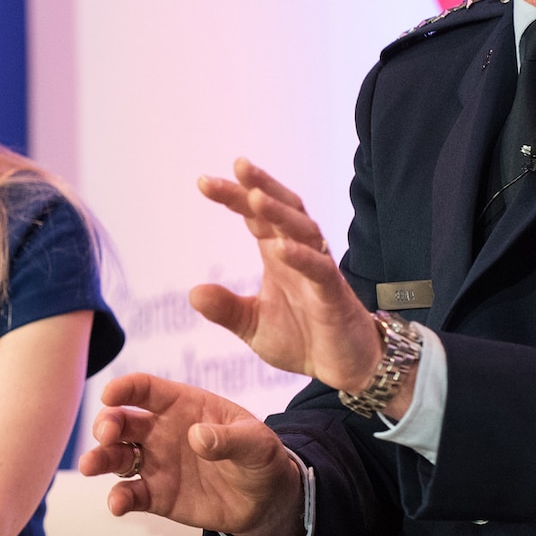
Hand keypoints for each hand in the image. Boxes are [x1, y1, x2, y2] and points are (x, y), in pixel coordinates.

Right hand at [78, 373, 305, 535]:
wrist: (266, 500)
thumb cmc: (260, 457)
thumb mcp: (257, 443)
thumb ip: (229, 438)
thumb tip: (196, 436)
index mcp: (183, 405)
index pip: (146, 389)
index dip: (125, 387)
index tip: (109, 395)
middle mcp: (161, 430)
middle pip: (122, 420)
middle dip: (107, 423)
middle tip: (106, 434)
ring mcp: (156, 463)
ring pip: (117, 456)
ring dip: (100, 458)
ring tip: (90, 466)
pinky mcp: (157, 495)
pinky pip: (131, 494)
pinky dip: (119, 498)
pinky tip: (117, 504)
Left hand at [193, 159, 382, 394]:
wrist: (342, 369)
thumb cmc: (302, 339)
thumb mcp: (253, 326)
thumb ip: (226, 309)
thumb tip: (193, 293)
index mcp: (278, 254)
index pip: (255, 216)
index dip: (234, 196)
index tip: (203, 182)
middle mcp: (300, 253)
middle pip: (281, 209)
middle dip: (259, 186)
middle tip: (236, 167)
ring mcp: (319, 271)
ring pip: (303, 230)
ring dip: (279, 212)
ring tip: (254, 197)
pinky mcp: (334, 295)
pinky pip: (319, 270)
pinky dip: (301, 256)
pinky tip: (281, 247)